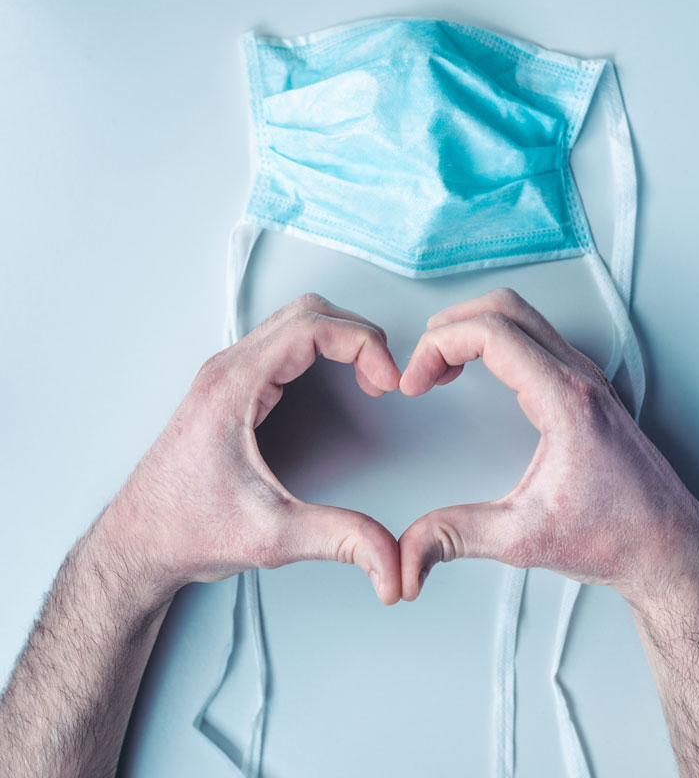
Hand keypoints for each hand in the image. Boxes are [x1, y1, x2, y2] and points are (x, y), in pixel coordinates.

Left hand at [97, 293, 402, 604]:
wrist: (138, 543)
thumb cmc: (184, 530)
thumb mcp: (271, 536)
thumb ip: (339, 539)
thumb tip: (389, 556)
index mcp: (233, 387)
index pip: (310, 327)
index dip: (362, 344)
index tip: (389, 379)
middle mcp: (227, 370)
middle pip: (307, 313)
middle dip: (358, 336)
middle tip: (385, 377)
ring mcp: (227, 375)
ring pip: (296, 322)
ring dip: (341, 339)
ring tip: (370, 378)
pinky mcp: (232, 389)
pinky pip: (285, 345)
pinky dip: (323, 351)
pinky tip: (339, 380)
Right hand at [398, 288, 698, 604]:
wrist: (670, 550)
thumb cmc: (619, 537)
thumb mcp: (523, 538)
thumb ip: (456, 537)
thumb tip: (408, 551)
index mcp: (566, 400)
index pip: (491, 333)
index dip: (438, 347)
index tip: (415, 382)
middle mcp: (580, 378)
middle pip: (505, 307)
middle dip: (451, 325)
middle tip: (422, 364)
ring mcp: (586, 380)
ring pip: (522, 316)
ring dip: (473, 329)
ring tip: (441, 366)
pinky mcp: (586, 390)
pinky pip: (535, 338)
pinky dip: (496, 342)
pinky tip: (478, 373)